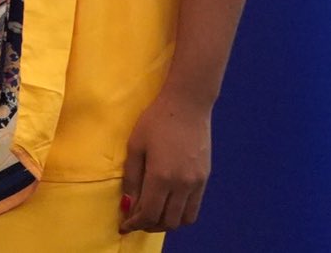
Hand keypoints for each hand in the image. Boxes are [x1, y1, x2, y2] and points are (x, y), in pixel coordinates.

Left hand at [121, 91, 212, 231]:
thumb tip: (128, 203)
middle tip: (136, 221)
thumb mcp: (135, 145)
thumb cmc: (155, 121)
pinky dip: (181, 212)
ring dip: (167, 222)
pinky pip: (195, 207)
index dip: (135, 223)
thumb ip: (132, 177)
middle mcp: (183, 185)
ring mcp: (197, 183)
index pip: (149, 213)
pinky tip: (168, 204)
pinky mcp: (206, 178)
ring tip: (152, 215)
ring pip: (184, 219)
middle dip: (149, 226)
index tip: (124, 225)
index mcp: (162, 177)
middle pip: (168, 221)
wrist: (187, 105)